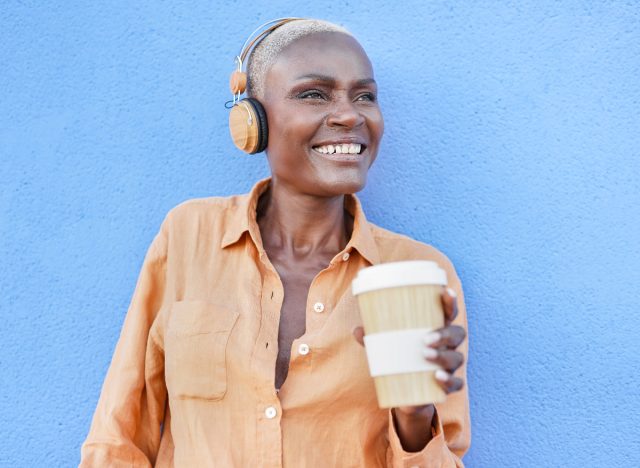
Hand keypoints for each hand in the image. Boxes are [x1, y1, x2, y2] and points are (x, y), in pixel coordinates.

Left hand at [353, 287, 465, 449]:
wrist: (407, 394)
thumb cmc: (401, 359)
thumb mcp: (387, 346)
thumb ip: (374, 338)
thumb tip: (357, 330)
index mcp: (436, 328)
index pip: (449, 312)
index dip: (450, 301)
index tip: (446, 291)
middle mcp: (448, 345)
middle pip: (457, 334)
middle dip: (444, 334)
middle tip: (425, 339)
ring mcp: (450, 365)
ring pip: (456, 357)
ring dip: (443, 356)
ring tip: (424, 355)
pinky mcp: (448, 385)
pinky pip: (457, 383)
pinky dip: (450, 381)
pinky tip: (438, 377)